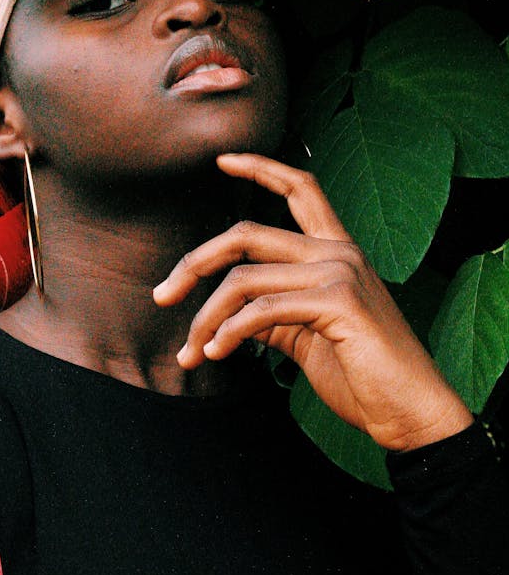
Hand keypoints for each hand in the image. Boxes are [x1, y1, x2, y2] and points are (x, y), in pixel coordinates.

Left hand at [153, 154, 472, 451]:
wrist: (412, 414)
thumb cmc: (363, 377)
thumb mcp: (307, 335)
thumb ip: (271, 313)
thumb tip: (225, 312)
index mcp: (337, 250)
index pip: (300, 188)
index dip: (260, 168)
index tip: (222, 160)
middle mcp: (338, 251)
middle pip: (247, 233)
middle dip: (195, 262)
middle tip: (162, 295)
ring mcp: (340, 271)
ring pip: (244, 278)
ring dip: (205, 318)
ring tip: (191, 353)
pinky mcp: (339, 301)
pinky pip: (261, 310)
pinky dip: (229, 332)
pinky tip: (217, 353)